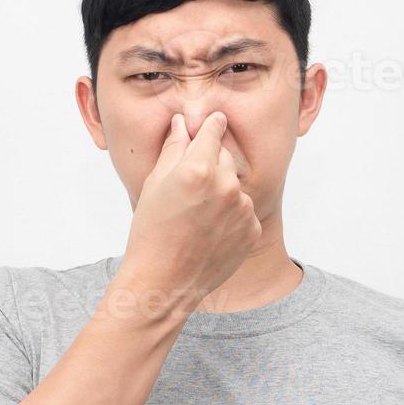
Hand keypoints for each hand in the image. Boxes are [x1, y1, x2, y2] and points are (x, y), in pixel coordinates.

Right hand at [119, 111, 260, 312]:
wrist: (164, 283)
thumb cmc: (151, 233)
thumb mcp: (154, 185)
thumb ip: (173, 149)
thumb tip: (183, 124)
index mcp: (198, 168)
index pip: (214, 130)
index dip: (212, 125)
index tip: (215, 121)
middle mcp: (226, 185)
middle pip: (225, 157)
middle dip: (211, 164)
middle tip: (189, 188)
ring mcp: (243, 209)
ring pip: (234, 186)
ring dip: (221, 192)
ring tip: (196, 217)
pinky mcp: (252, 230)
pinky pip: (243, 211)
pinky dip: (230, 216)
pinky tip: (208, 232)